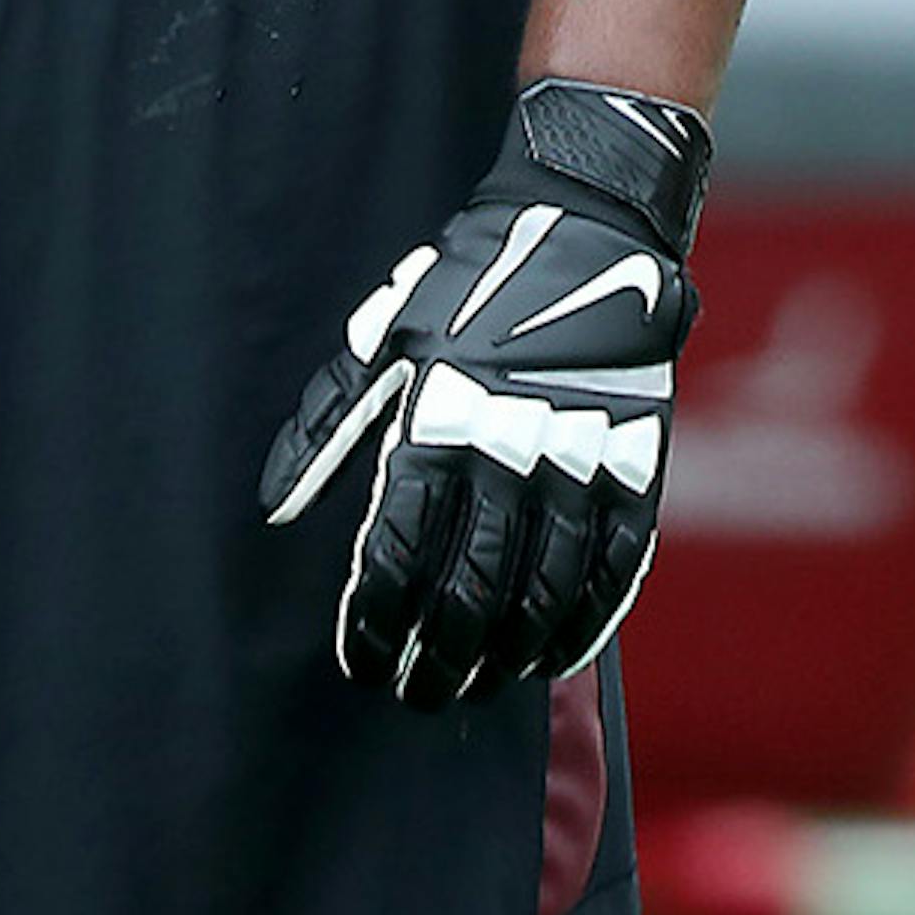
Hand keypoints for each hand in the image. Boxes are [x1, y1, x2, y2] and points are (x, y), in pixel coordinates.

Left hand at [258, 77, 709, 707]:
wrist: (588, 224)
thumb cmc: (469, 282)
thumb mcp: (383, 336)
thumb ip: (329, 423)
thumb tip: (276, 504)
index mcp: (439, 417)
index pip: (398, 551)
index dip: (377, 619)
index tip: (362, 658)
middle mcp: (510, 449)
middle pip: (470, 589)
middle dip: (437, 655)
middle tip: (416, 691)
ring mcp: (582, 461)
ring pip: (542, 593)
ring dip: (505, 654)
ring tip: (476, 683)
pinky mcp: (637, 466)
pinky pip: (612, 570)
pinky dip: (581, 625)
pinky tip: (551, 655)